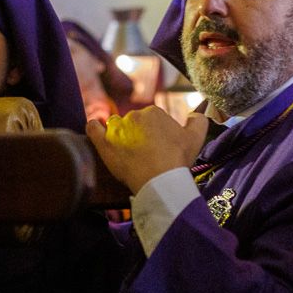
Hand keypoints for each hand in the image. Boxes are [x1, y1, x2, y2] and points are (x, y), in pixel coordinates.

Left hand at [86, 106, 208, 193]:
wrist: (160, 180)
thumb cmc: (178, 159)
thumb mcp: (196, 138)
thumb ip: (199, 120)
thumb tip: (198, 113)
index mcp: (153, 112)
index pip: (150, 118)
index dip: (154, 132)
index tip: (158, 145)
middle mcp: (133, 116)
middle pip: (133, 122)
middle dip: (138, 134)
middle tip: (145, 153)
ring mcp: (117, 129)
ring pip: (114, 125)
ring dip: (119, 133)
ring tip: (126, 149)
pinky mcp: (104, 143)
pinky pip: (93, 129)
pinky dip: (94, 127)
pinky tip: (96, 129)